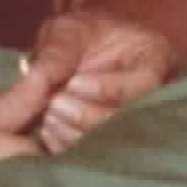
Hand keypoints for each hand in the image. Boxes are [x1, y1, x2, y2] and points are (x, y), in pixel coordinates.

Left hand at [20, 8, 173, 152]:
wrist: (82, 52)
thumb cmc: (80, 35)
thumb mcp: (67, 32)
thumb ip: (54, 56)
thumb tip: (34, 85)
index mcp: (152, 62)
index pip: (144, 83)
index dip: (108, 88)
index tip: (73, 83)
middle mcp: (151, 98)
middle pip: (129, 119)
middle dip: (87, 116)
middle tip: (55, 104)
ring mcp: (133, 124)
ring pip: (113, 141)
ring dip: (75, 133)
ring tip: (49, 116)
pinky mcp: (110, 143)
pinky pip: (96, 154)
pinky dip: (69, 147)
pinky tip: (50, 133)